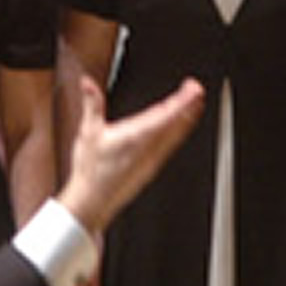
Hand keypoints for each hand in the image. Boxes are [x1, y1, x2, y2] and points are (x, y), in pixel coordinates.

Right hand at [55, 78, 206, 233]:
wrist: (92, 202)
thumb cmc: (91, 172)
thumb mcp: (88, 132)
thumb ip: (92, 104)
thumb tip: (87, 83)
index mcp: (137, 136)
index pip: (166, 115)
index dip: (183, 101)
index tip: (193, 89)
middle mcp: (149, 148)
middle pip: (176, 124)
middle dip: (188, 106)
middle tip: (197, 92)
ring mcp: (152, 160)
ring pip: (175, 137)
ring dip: (186, 120)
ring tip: (195, 107)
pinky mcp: (150, 169)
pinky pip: (169, 148)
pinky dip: (178, 136)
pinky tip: (179, 132)